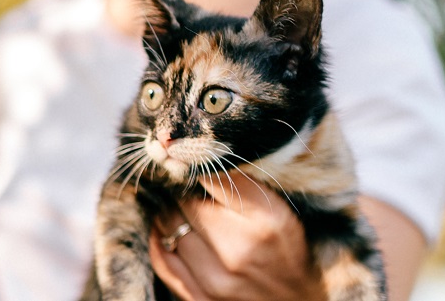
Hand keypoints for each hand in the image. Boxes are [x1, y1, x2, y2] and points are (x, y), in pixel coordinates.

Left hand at [148, 172, 325, 300]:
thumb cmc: (284, 249)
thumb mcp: (277, 210)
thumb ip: (240, 184)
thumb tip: (195, 157)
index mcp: (263, 222)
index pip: (209, 178)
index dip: (195, 166)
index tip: (189, 161)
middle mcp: (238, 252)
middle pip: (183, 204)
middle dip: (181, 192)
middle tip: (184, 188)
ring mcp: (215, 281)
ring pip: (167, 229)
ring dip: (168, 215)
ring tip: (179, 210)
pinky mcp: (199, 298)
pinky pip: (162, 259)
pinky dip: (159, 240)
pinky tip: (166, 231)